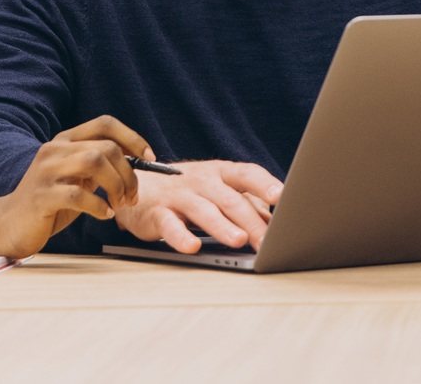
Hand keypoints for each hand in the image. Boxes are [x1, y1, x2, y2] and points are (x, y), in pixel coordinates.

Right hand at [0, 116, 149, 258]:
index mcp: (65, 140)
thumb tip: (138, 161)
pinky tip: (104, 214)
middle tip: (132, 196)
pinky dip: (99, 206)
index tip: (149, 158)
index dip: (132, 137)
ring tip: (119, 204)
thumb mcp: (77, 178)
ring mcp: (46, 171)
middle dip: (129, 173)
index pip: (105, 123)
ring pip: (95, 162)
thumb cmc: (50, 202)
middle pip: (106, 147)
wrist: (8, 224)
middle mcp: (55, 150)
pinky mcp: (41, 196)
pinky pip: (79, 195)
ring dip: (117, 186)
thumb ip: (99, 166)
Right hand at [113, 159, 283, 253]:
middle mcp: (202, 181)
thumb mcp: (217, 190)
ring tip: (239, 240)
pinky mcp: (158, 214)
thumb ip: (245, 203)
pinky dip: (181, 237)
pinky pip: (171, 226)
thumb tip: (273, 221)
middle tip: (267, 240)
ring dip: (222, 226)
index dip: (264, 184)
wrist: (139, 187)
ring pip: (204, 211)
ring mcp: (179, 196)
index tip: (280, 196)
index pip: (246, 174)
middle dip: (250, 221)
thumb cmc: (187, 191)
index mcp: (220, 173)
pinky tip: (193, 247)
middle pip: (230, 199)